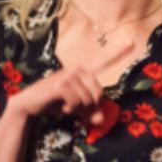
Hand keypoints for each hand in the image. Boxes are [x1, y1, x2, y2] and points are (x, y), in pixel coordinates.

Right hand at [8, 39, 134, 125]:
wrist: (29, 104)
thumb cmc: (54, 102)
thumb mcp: (75, 107)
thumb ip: (90, 111)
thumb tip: (100, 120)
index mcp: (83, 71)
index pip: (103, 61)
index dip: (118, 52)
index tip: (132, 42)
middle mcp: (77, 69)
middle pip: (98, 92)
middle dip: (90, 106)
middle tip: (77, 111)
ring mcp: (68, 75)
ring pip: (87, 99)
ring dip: (78, 109)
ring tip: (66, 107)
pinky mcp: (60, 84)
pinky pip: (76, 101)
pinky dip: (70, 108)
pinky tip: (61, 106)